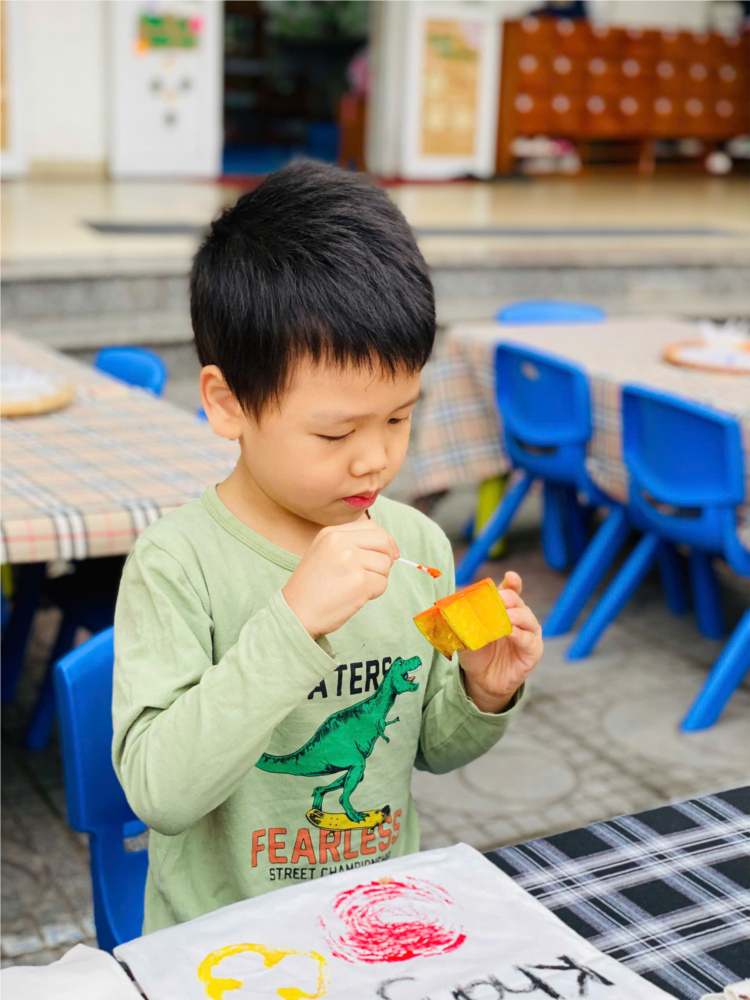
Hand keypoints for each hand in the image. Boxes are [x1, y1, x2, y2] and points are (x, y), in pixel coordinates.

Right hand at [283, 520, 399, 637]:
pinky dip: (374, 593)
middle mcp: (341, 542)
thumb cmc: (312, 588)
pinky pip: (382, 584)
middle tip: (374, 574)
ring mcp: (350, 560)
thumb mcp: (325, 553)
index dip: (386, 541)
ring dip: (377, 579)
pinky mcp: (359, 581)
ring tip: (355, 588)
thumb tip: (393, 550)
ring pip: (385, 565)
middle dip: (386, 559)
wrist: (295, 612)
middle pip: (383, 542)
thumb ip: (353, 545)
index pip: (372, 527)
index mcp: (332, 533)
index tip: (391, 554)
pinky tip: (355, 597)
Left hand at [459, 572, 541, 713]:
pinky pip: (529, 640)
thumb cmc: (476, 653)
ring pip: (527, 619)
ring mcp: (528, 633)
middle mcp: (519, 617)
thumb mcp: (465, 636)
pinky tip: (512, 633)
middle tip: (500, 600)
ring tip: (507, 617)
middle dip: (509, 598)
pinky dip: (520, 635)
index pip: (511, 591)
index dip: (513, 582)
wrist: (482, 680)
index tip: (510, 576)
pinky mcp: (533, 651)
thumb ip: (461, 624)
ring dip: (516, 616)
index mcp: (504, 609)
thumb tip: (448, 613)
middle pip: (518, 602)